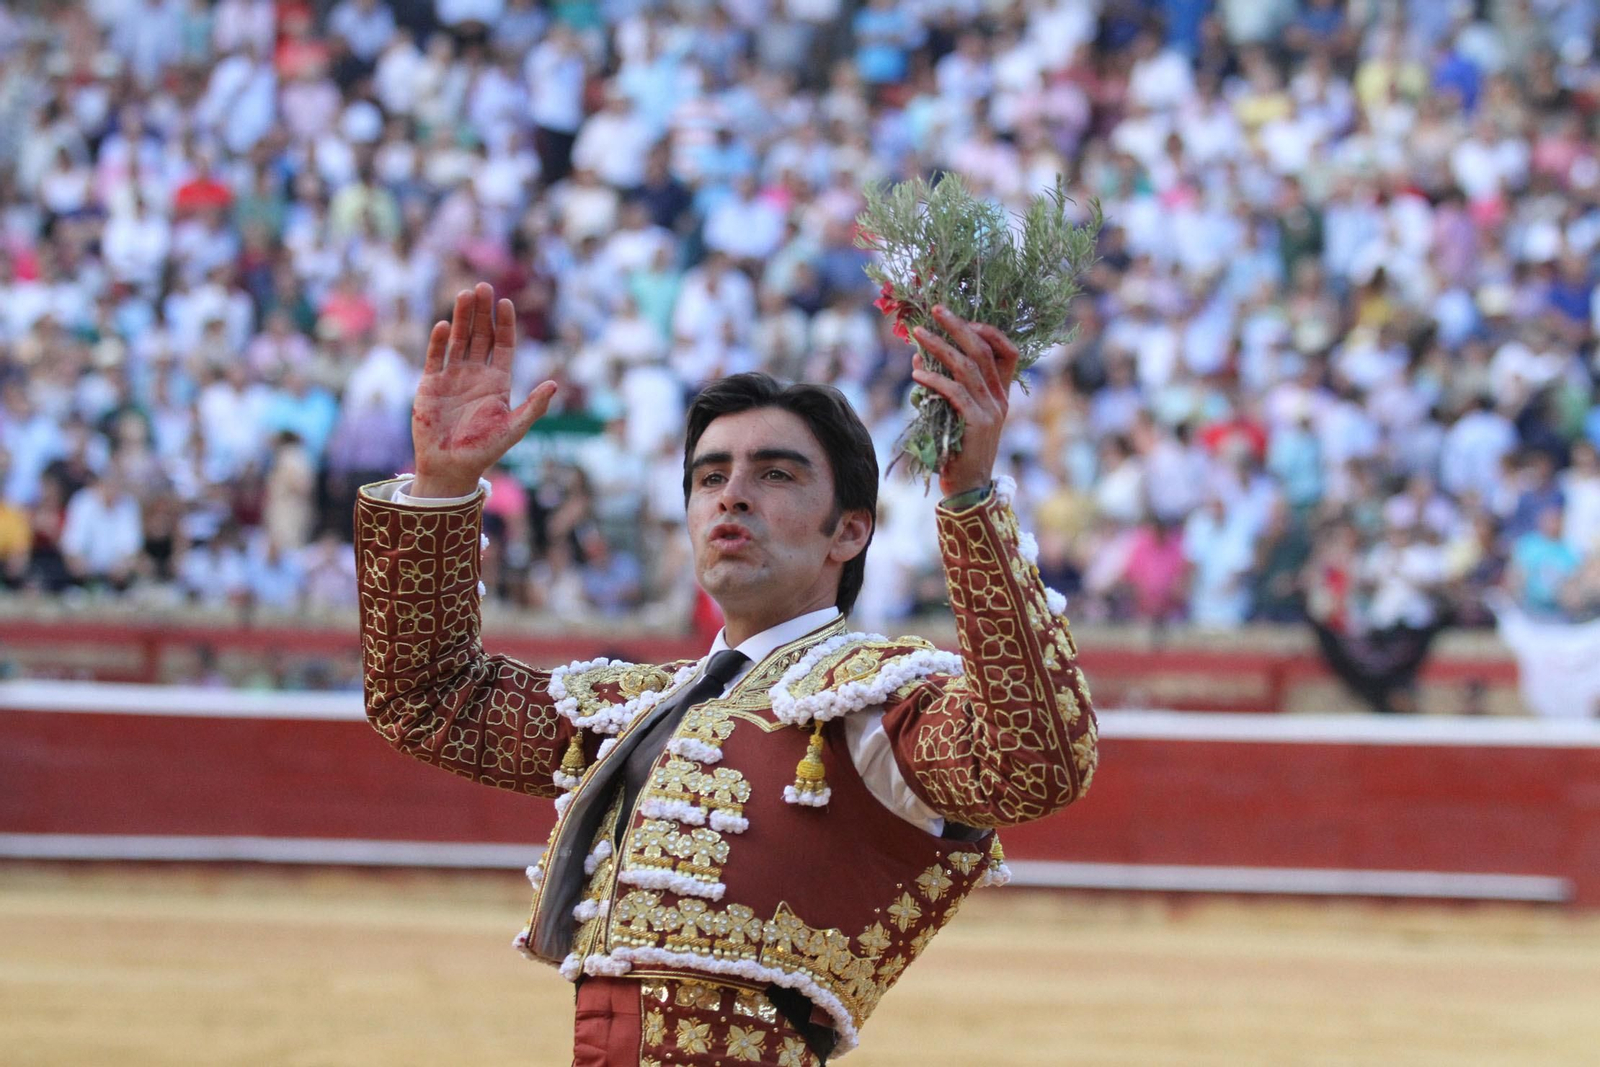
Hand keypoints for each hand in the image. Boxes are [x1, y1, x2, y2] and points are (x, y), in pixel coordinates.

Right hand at [411, 282, 556, 497]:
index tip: (506, 303)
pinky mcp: (431, 384)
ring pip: (459, 339)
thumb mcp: (514, 428)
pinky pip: (435, 357)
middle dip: (482, 312)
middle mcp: (475, 374)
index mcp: (498, 381)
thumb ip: (533, 406)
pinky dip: (439, 341)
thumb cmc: (485, 450)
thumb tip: (554, 384)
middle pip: (480, 335)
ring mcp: (452, 377)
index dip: (504, 324)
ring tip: (465, 294)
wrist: (451, 467)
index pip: (502, 344)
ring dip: (462, 317)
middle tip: (483, 287)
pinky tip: (445, 325)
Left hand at [910, 304, 1020, 497]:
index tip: (963, 319)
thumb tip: (920, 357)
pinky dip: (935, 379)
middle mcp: (1000, 398)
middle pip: (984, 351)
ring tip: (919, 335)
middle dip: (959, 327)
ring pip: (967, 367)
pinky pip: (955, 393)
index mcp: (1001, 393)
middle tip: (936, 310)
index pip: (1008, 352)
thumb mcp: (955, 412)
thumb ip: (946, 386)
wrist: (967, 485)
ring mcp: (991, 411)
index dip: (989, 331)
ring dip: (940, 347)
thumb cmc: (957, 448)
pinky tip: (917, 373)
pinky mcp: (977, 424)